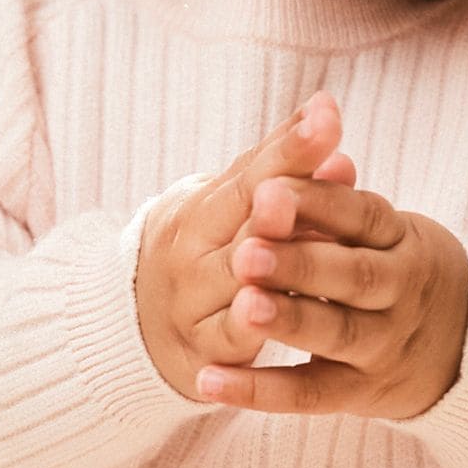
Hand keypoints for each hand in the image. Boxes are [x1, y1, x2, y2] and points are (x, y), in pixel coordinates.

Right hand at [135, 93, 359, 403]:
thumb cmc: (206, 248)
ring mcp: (194, 309)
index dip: (290, 152)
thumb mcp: (230, 203)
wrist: (139, 323)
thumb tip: (328, 111)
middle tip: (296, 193)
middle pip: (243, 233)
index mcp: (200, 213)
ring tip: (295, 255)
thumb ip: (281, 164)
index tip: (326, 121)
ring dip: (269, 272)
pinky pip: (233, 342)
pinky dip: (249, 330)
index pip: (250, 178)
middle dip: (273, 215)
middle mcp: (191, 259)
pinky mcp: (204, 356)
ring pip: (241, 286)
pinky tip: (268, 319)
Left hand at [201, 147, 467, 421]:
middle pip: (351, 275)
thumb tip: (315, 112)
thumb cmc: (400, 270)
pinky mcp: (359, 393)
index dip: (317, 202)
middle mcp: (399, 293)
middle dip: (300, 262)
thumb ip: (337, 193)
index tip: (268, 188)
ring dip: (288, 320)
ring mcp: (381, 347)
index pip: (362, 215)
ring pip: (334, 333)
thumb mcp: (386, 230)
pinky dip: (259, 390)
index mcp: (402, 241)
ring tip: (243, 307)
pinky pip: (307, 394)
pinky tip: (210, 380)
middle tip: (248, 251)